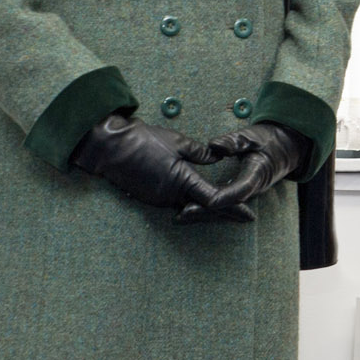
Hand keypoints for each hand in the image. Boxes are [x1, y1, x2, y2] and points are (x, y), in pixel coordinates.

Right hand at [70, 112, 249, 218]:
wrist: (112, 147)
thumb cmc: (145, 141)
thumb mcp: (178, 142)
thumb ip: (200, 153)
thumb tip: (218, 158)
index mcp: (181, 180)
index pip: (212, 199)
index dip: (232, 206)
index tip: (248, 213)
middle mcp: (170, 195)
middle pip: (204, 209)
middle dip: (226, 214)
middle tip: (246, 218)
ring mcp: (158, 199)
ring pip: (189, 208)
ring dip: (209, 211)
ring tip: (229, 215)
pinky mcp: (150, 197)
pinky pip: (175, 204)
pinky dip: (191, 206)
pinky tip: (200, 207)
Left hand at [180, 122, 310, 219]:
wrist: (285, 149)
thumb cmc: (269, 140)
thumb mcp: (253, 136)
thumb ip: (234, 141)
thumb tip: (213, 146)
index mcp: (258, 174)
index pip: (240, 190)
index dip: (223, 197)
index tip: (207, 201)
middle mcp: (253, 188)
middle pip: (228, 205)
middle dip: (206, 210)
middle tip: (183, 213)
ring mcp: (247, 193)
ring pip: (225, 208)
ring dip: (204, 213)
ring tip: (180, 216)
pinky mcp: (241, 192)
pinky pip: (224, 203)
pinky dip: (208, 208)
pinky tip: (189, 209)